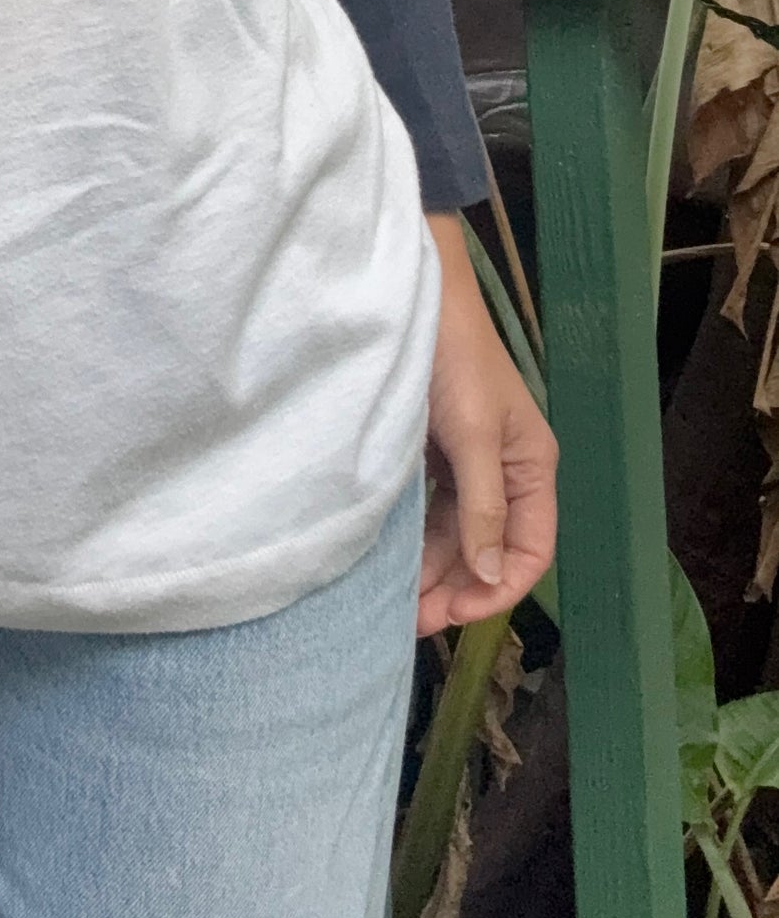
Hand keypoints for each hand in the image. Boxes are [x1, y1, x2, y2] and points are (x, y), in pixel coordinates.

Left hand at [417, 210, 557, 637]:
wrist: (413, 296)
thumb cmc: (452, 358)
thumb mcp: (472, 434)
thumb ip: (481, 505)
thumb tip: (487, 577)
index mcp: (531, 467)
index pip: (528, 550)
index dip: (497, 590)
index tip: (453, 614)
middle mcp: (504, 470)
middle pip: (486, 548)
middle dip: (454, 587)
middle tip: (407, 621)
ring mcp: (466, 461)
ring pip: (454, 534)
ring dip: (429, 569)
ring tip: (392, 602)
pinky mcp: (433, 450)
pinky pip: (428, 509)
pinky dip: (413, 537)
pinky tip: (387, 560)